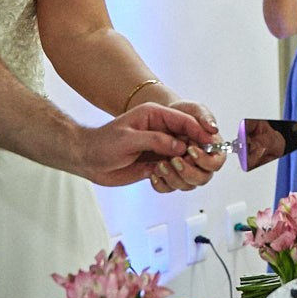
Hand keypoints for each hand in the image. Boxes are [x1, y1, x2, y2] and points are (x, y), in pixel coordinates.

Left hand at [81, 103, 215, 187]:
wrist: (87, 159)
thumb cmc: (102, 143)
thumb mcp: (128, 138)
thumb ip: (156, 140)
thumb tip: (180, 147)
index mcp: (157, 116)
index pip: (187, 122)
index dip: (200, 132)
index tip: (209, 144)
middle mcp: (162, 133)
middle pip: (192, 143)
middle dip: (190, 157)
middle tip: (179, 164)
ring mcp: (161, 150)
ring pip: (185, 163)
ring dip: (177, 172)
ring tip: (159, 170)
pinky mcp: (158, 166)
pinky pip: (174, 177)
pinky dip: (167, 181)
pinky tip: (151, 177)